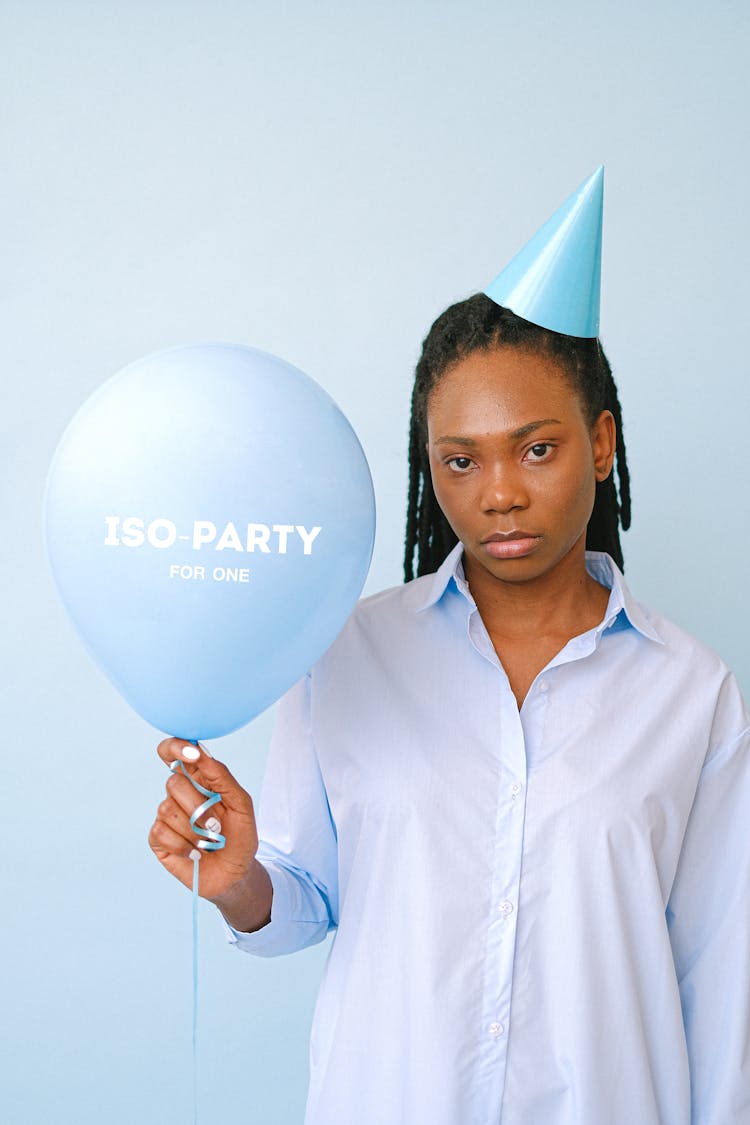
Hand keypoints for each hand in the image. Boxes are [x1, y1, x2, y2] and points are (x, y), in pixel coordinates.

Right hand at [149, 739, 271, 930]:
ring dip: (194, 830)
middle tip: (216, 825)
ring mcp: (166, 815)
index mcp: (198, 778)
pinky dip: (183, 844)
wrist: (235, 873)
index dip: (175, 747)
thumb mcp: (241, 804)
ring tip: (209, 842)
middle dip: (198, 806)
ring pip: (167, 808)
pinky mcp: (158, 838)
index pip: (174, 751)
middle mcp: (179, 793)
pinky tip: (195, 852)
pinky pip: (160, 831)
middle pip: (173, 782)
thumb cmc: (240, 836)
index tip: (191, 754)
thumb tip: (201, 754)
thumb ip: (222, 777)